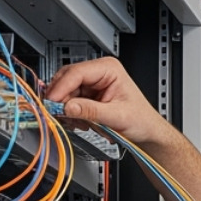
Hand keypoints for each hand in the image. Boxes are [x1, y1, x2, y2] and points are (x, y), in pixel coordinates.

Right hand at [44, 57, 176, 146]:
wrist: (148, 132)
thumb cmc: (142, 120)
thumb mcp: (117, 116)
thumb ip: (91, 111)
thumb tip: (67, 107)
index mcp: (109, 68)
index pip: (76, 73)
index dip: (61, 88)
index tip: (52, 102)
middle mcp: (98, 73)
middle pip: (66, 80)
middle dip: (61, 99)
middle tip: (56, 114)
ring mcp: (92, 84)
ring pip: (65, 92)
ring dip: (65, 108)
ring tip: (76, 123)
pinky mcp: (88, 96)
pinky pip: (69, 102)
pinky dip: (69, 113)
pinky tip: (79, 122)